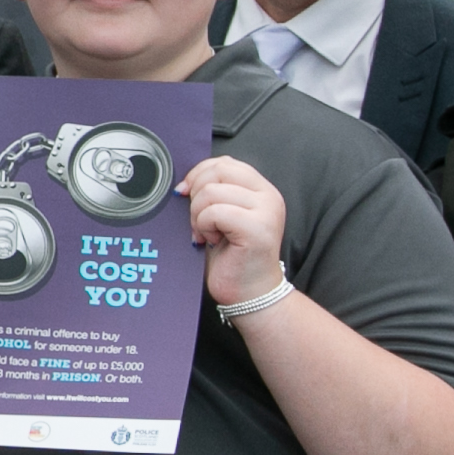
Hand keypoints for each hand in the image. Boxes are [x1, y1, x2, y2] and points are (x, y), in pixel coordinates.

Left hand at [181, 154, 290, 309]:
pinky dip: (204, 226)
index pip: (225, 163)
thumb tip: (185, 182)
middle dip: (196, 194)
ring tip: (206, 234)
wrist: (249, 292)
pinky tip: (211, 241)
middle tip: (198, 220)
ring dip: (198, 215)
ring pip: (211, 192)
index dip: (199, 174)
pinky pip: (215, 212)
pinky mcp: (257, 228)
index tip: (187, 194)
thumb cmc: (231, 257)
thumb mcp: (222, 216)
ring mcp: (266, 211)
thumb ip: (213, 193)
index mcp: (261, 190)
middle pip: (217, 171)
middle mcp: (268, 196)